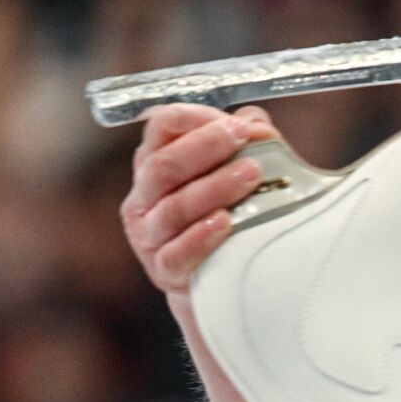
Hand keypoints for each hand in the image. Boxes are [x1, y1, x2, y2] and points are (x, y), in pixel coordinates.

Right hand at [120, 103, 278, 293]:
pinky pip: (177, 253)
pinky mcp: (164, 270)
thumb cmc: (227, 217)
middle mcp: (144, 196)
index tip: (236, 123)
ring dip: (215, 187)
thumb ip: (244, 144)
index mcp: (155, 163)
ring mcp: (149, 235)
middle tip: (244, 139)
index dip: (197, 119)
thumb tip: (256, 122)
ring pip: (174, 207)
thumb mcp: (232, 176)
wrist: (219, 282)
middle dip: (207, 147)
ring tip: (251, 175)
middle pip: (165, 165)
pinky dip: (201, 237)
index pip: (162, 127)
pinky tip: (225, 222)